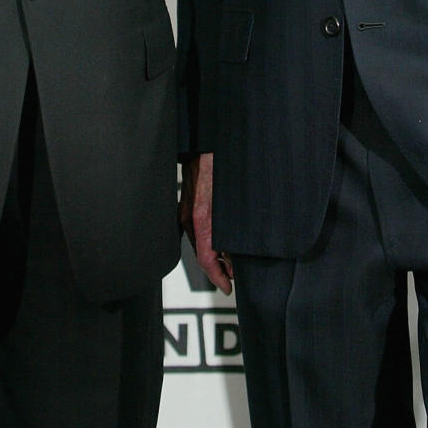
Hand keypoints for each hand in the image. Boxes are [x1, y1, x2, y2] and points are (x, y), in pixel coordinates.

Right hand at [180, 153, 231, 294]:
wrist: (204, 140)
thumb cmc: (222, 163)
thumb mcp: (234, 197)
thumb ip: (235, 222)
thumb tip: (239, 247)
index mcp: (202, 219)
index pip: (207, 260)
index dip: (218, 277)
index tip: (228, 287)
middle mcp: (191, 217)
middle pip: (202, 254)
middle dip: (219, 270)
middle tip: (233, 278)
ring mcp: (187, 209)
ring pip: (199, 242)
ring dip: (215, 255)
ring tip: (231, 262)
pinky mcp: (188, 201)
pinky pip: (196, 228)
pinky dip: (209, 239)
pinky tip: (222, 238)